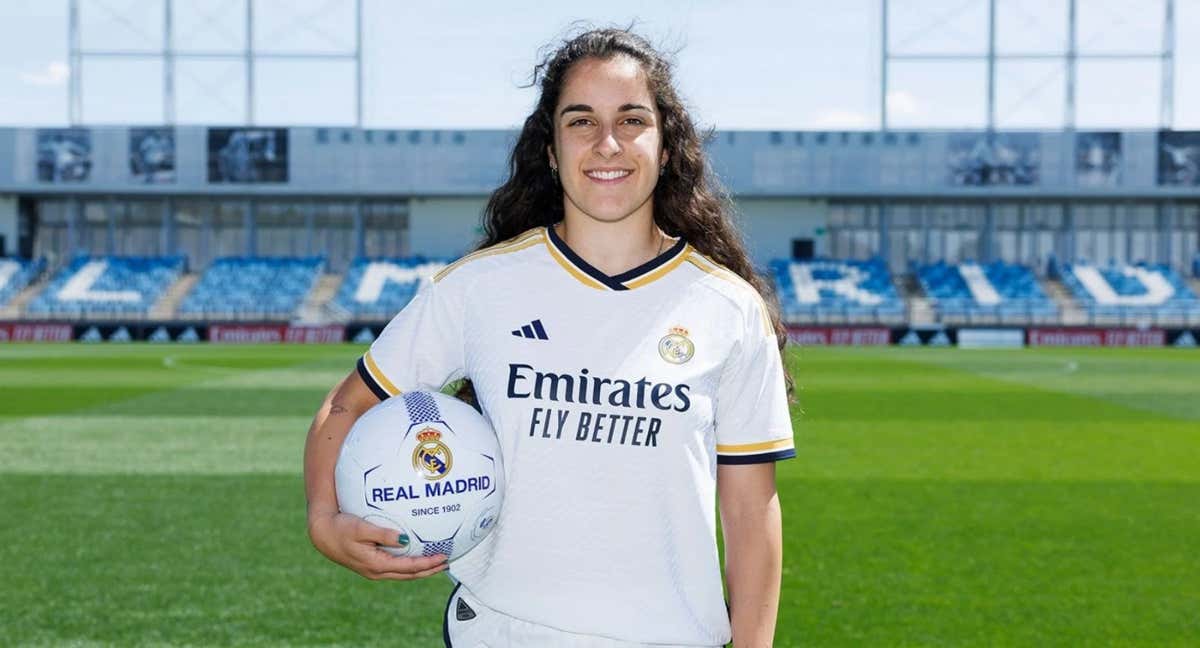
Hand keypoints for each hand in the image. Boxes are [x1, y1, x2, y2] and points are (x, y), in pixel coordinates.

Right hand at [308, 511, 448, 580]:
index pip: (409, 567)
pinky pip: (395, 568)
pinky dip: (409, 565)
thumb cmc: (341, 528)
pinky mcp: (371, 564)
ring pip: (403, 573)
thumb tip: (404, 539)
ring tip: (436, 563)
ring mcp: (374, 570)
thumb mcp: (361, 528)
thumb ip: (383, 534)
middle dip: (429, 570)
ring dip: (420, 569)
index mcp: (376, 564)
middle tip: (446, 562)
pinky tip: (415, 556)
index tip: (443, 557)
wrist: (322, 534)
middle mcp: (377, 571)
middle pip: (409, 575)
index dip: (427, 564)